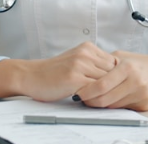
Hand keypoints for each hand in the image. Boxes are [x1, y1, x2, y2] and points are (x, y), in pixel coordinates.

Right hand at [0, 42, 116, 101]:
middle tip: (105, 95)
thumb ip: (94, 64)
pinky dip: (96, 97)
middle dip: (111, 85)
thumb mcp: (76, 60)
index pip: (114, 63)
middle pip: (113, 72)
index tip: (110, 87)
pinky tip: (88, 100)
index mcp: (88, 47)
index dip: (114, 77)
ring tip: (97, 99)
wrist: (31, 75)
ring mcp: (80, 64)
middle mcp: (86, 53)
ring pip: (106, 81)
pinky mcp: (74, 77)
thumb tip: (116, 75)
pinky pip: (95, 90)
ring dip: (104, 92)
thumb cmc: (53, 72)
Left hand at [74, 51, 147, 111]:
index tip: (77, 91)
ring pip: (112, 106)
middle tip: (80, 98)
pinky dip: (112, 105)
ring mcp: (140, 96)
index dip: (87, 91)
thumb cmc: (145, 64)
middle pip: (105, 99)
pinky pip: (122, 108)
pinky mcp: (144, 107)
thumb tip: (87, 68)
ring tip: (91, 98)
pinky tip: (107, 100)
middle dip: (90, 100)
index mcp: (128, 68)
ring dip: (99, 104)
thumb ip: (107, 63)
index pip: (101, 85)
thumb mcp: (125, 57)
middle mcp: (135, 82)